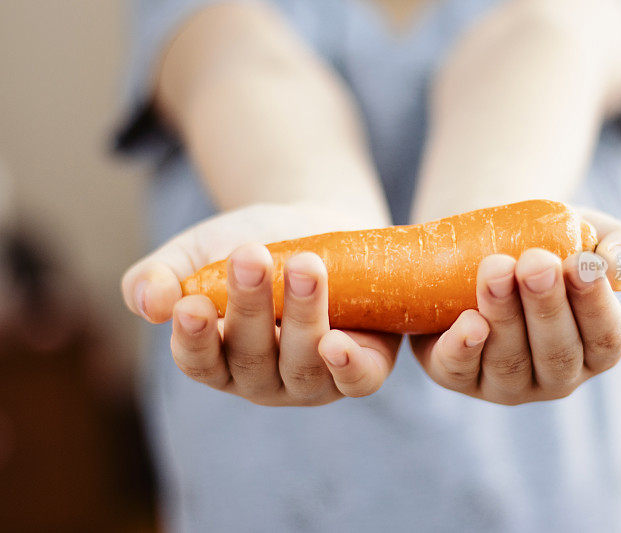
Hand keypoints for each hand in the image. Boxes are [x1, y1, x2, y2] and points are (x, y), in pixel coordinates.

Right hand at [121, 203, 400, 405]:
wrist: (321, 225)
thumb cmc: (252, 243)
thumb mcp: (197, 251)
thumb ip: (158, 275)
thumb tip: (148, 304)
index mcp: (219, 358)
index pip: (199, 362)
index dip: (195, 338)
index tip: (191, 305)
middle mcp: (265, 379)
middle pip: (252, 358)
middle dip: (251, 307)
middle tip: (250, 255)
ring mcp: (315, 378)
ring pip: (304, 364)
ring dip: (303, 317)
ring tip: (304, 265)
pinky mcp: (364, 364)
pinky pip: (358, 380)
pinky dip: (349, 367)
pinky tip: (338, 344)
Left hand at [410, 208, 620, 404]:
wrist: (480, 246)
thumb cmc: (548, 245)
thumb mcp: (591, 239)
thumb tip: (613, 263)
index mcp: (595, 349)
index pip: (607, 338)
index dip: (595, 303)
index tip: (581, 263)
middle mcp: (555, 376)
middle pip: (557, 353)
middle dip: (546, 306)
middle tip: (535, 263)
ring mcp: (506, 383)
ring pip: (508, 361)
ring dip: (503, 314)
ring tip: (496, 268)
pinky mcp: (457, 376)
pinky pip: (458, 371)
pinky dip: (462, 349)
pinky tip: (467, 323)